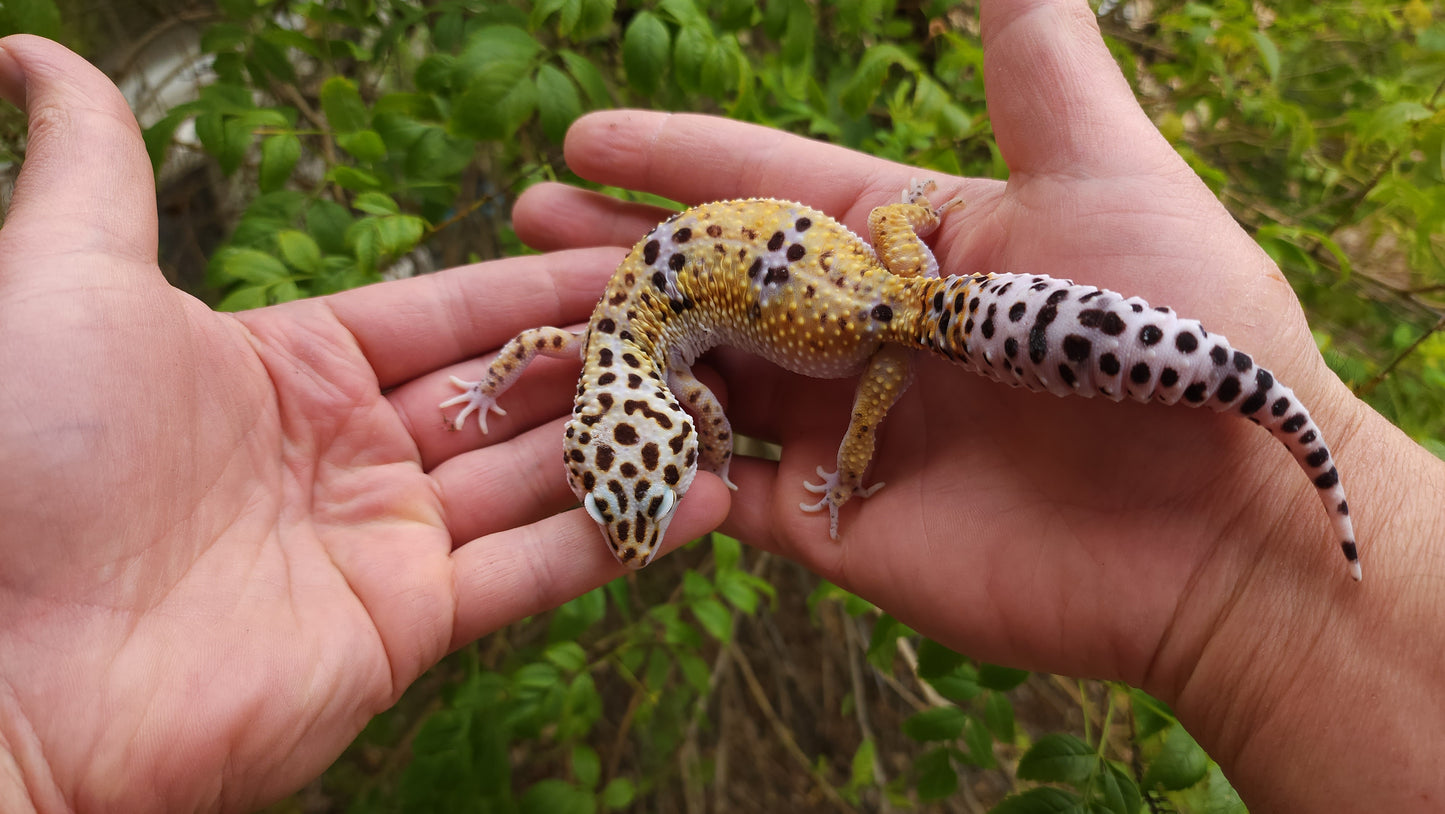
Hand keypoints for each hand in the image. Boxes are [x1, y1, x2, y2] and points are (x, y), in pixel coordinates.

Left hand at [0, 35, 725, 811]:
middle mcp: (346, 453)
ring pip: (535, 479)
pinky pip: (535, 572)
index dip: (537, 286)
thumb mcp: (62, 276)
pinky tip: (707, 500)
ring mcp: (382, 543)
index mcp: (287, 366)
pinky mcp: (408, 628)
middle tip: (709, 327)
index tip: (633, 254)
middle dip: (604, 361)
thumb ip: (97, 166)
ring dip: (630, 444)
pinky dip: (622, 540)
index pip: (446, 313)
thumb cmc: (22, 456)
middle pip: (506, 395)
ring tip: (729, 405)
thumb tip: (36, 55)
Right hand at [513, 1, 1444, 809]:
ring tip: (521, 324)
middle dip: (620, 253)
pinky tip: (586, 437)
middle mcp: (871, 337)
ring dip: (621, 353)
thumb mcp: (1106, 174)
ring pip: (707, 383)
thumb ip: (1036, 69)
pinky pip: (724, 492)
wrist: (1223, 533)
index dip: (676, 159)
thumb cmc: (1175, 339)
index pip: (769, 189)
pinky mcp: (838, 527)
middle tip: (522, 223)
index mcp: (916, 247)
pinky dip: (661, 466)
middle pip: (719, 286)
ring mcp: (847, 433)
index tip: (583, 137)